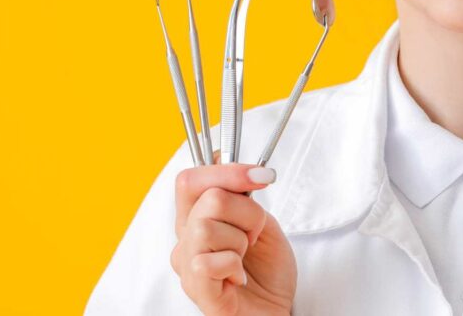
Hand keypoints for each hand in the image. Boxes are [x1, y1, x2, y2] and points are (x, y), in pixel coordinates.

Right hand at [170, 159, 296, 315]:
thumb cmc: (266, 269)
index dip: (226, 170)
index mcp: (196, 217)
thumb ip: (242, 195)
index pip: (191, 180)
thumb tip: (229, 161)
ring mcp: (187, 265)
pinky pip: (207, 262)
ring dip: (240, 242)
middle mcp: (185, 239)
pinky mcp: (195, 289)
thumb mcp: (261, 221)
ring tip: (244, 258)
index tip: (262, 176)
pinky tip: (238, 277)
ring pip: (206, 228)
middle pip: (210, 199)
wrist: (276, 309)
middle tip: (254, 235)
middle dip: (247, 213)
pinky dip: (234, 267)